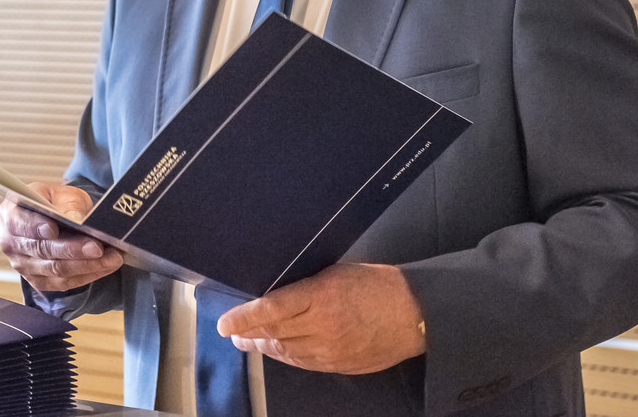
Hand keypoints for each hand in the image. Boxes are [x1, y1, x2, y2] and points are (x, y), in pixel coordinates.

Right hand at [0, 181, 122, 293]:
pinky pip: (64, 283)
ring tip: (112, 258)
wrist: (53, 218)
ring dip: (87, 265)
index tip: (53, 229)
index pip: (20, 223)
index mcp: (10, 214)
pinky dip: (87, 275)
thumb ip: (67, 203)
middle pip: (42, 250)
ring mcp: (22, 265)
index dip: (35, 227)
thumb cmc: (54, 202)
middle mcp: (11, 243)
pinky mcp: (38, 281)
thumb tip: (75, 219)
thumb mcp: (60, 193)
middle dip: (73, 250)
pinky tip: (105, 267)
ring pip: (55, 270)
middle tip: (98, 246)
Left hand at [214, 263, 425, 374]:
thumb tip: (278, 294)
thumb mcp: (336, 272)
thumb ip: (306, 285)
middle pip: (273, 334)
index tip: (224, 323)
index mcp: (320, 296)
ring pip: (286, 353)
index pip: (271, 310)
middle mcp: (322, 327)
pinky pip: (304, 364)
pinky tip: (277, 351)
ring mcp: (330, 350)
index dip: (244, 318)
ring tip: (248, 341)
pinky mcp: (339, 365)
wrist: (413, 313)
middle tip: (232, 331)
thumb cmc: (376, 285)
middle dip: (248, 334)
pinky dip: (286, 357)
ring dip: (263, 347)